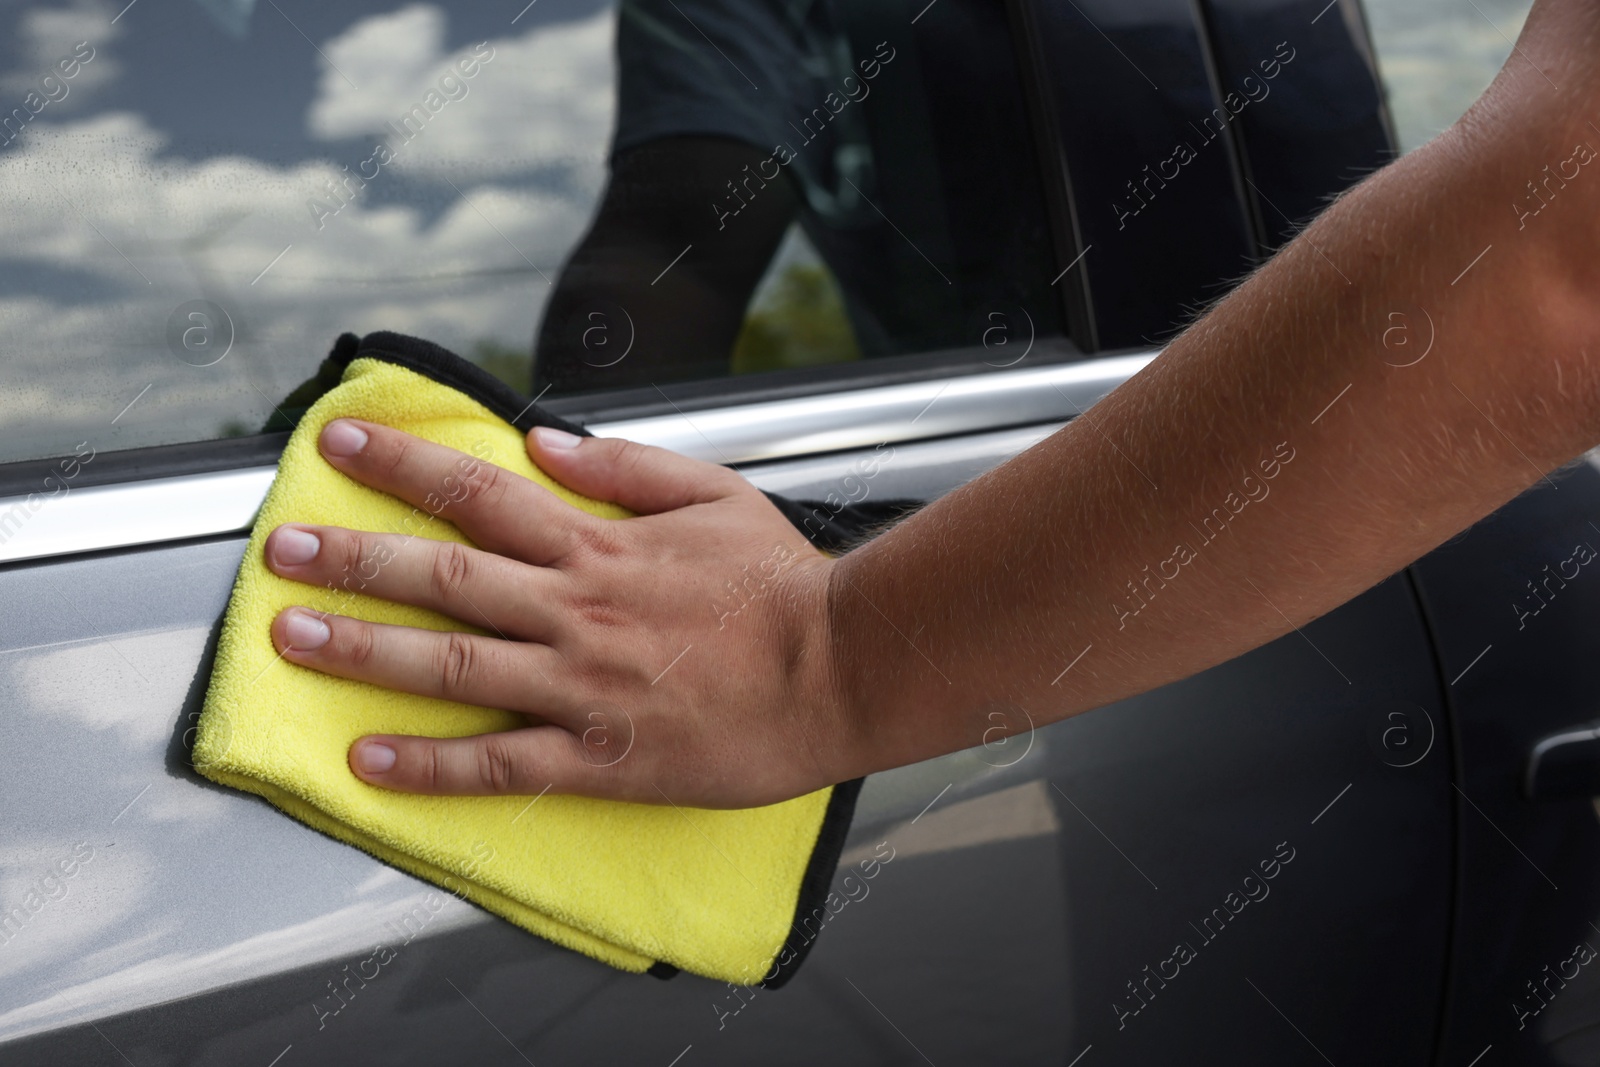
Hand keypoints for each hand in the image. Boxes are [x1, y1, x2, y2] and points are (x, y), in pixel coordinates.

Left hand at [263, 419, 852, 808]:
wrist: (840, 670)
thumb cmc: (782, 587)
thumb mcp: (714, 494)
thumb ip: (625, 467)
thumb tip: (546, 440)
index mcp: (600, 546)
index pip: (479, 492)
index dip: (402, 464)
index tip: (342, 444)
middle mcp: (575, 611)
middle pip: (442, 577)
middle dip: (352, 557)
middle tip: (283, 549)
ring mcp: (580, 687)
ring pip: (450, 665)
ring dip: (363, 648)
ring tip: (293, 637)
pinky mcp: (598, 757)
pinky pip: (498, 764)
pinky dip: (429, 764)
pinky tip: (369, 759)